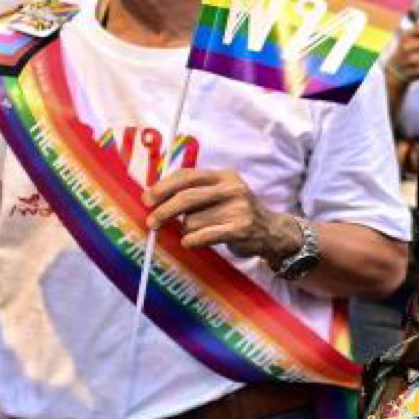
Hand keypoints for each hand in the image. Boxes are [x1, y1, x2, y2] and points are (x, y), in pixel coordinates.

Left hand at [145, 167, 299, 261]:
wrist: (271, 230)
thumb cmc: (236, 212)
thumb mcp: (221, 193)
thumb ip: (195, 191)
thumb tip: (155, 196)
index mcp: (223, 176)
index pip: (187, 176)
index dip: (163, 187)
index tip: (147, 199)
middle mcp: (232, 188)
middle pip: (186, 197)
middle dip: (163, 210)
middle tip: (151, 222)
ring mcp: (238, 208)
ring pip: (193, 221)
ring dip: (185, 230)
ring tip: (193, 232)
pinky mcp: (240, 229)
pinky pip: (204, 236)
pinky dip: (191, 241)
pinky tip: (189, 242)